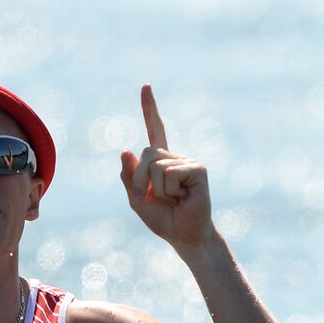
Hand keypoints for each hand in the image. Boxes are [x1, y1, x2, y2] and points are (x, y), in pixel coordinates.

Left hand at [120, 84, 213, 251]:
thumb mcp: (137, 199)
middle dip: (141, 179)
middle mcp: (175, 156)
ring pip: (155, 164)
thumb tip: (126, 150)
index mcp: (161, 161)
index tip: (145, 86)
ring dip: (156, 188)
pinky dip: (169, 190)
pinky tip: (183, 197)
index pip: (155, 129)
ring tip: (173, 199)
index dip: (149, 108)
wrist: (184, 235)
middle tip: (156, 197)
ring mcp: (188, 161)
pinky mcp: (197, 169)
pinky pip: (169, 173)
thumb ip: (129, 177)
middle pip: (146, 153)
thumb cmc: (163, 219)